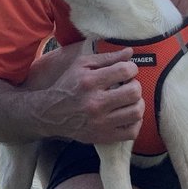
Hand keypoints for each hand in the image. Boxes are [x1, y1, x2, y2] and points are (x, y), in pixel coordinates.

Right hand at [24, 41, 143, 145]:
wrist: (49, 113)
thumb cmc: (68, 85)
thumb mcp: (81, 65)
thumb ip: (106, 57)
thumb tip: (130, 52)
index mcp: (90, 82)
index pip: (125, 71)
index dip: (132, 68)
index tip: (128, 70)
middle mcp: (95, 103)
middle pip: (134, 92)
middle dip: (136, 85)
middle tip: (129, 85)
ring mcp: (100, 122)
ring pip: (136, 112)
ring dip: (138, 103)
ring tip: (129, 100)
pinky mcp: (103, 136)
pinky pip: (132, 132)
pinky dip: (136, 122)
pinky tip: (128, 115)